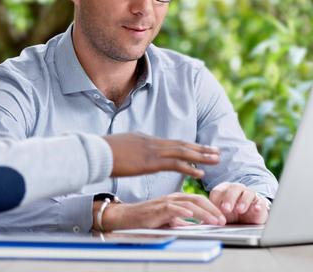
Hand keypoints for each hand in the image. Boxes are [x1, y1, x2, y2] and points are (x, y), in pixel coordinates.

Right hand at [96, 193, 226, 230]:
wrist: (127, 217)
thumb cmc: (147, 219)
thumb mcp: (169, 220)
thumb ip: (182, 222)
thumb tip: (196, 227)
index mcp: (177, 199)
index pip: (199, 200)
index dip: (212, 208)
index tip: (222, 217)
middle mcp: (173, 198)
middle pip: (198, 200)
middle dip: (213, 209)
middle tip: (223, 220)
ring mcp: (166, 202)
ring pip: (190, 204)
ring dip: (205, 213)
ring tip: (214, 221)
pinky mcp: (159, 208)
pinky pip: (175, 209)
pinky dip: (185, 212)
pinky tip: (193, 217)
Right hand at [103, 133, 219, 177]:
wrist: (95, 152)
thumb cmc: (102, 152)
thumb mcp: (120, 148)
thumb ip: (131, 150)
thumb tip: (134, 155)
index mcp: (145, 139)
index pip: (172, 143)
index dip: (188, 146)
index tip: (201, 148)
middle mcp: (152, 142)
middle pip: (182, 145)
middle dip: (200, 149)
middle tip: (216, 151)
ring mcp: (152, 151)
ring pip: (183, 152)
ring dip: (201, 156)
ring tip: (216, 159)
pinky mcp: (150, 162)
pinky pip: (175, 164)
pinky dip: (190, 167)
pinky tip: (200, 172)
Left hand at [208, 182, 269, 223]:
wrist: (249, 218)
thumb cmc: (231, 215)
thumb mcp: (220, 216)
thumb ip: (211, 218)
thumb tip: (200, 224)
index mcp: (223, 190)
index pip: (218, 191)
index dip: (215, 200)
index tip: (215, 209)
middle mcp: (237, 189)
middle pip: (232, 190)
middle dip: (228, 199)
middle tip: (226, 209)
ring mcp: (249, 194)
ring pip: (247, 193)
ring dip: (243, 201)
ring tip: (240, 210)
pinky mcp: (260, 202)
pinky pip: (260, 201)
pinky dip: (258, 205)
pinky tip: (256, 209)